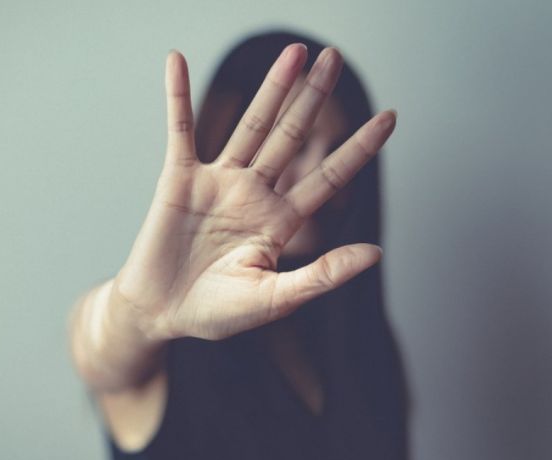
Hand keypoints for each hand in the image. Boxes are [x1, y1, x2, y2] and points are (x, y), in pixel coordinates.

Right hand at [111, 44, 395, 341]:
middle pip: (292, 136)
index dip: (359, 148)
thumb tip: (377, 252)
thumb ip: (321, 275)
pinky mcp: (179, 179)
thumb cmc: (216, 314)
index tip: (391, 117)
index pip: (328, 177)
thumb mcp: (274, 300)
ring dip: (271, 89)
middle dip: (313, 98)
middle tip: (333, 57)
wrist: (161, 315)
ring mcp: (217, 182)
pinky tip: (177, 61)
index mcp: (280, 221)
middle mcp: (253, 193)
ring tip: (294, 52)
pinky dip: (177, 96)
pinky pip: (180, 129)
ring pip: (251, 126)